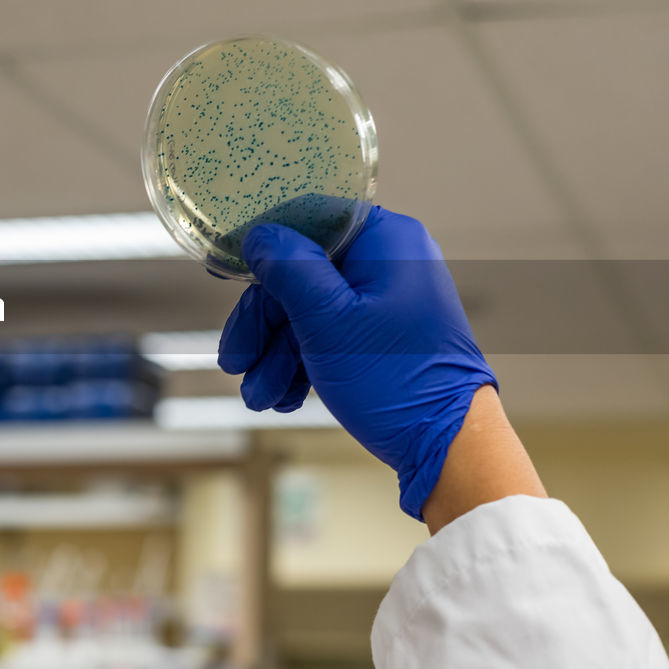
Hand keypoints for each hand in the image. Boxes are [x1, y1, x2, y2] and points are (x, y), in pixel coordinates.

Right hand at [217, 207, 496, 519]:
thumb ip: (289, 269)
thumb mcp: (327, 320)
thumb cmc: (396, 380)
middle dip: (263, 326)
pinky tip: (284, 396)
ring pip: (306, 312)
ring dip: (275, 354)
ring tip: (260, 396)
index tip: (222, 272)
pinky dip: (300, 365)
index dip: (262, 248)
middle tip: (236, 363)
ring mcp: (385, 300)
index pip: (308, 221)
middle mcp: (387, 262)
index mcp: (385, 241)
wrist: (445, 446)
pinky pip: (327, 336)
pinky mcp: (381, 336)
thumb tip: (259, 235)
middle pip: (299, 275)